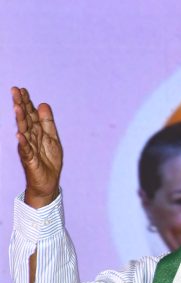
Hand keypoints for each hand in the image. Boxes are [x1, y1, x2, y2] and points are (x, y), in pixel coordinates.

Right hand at [12, 86, 62, 207]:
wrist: (47, 182)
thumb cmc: (48, 160)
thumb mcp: (52, 138)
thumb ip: (47, 122)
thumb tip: (43, 103)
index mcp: (36, 132)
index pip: (30, 114)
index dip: (27, 102)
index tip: (22, 89)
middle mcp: (30, 137)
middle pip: (24, 119)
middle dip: (20, 105)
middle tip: (15, 90)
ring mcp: (28, 148)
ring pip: (24, 132)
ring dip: (20, 119)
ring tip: (17, 107)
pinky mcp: (29, 160)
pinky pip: (26, 150)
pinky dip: (23, 143)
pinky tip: (19, 135)